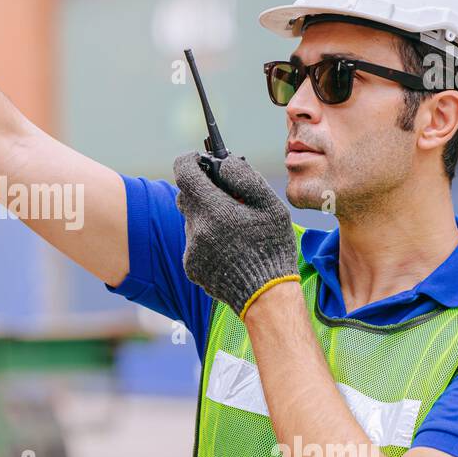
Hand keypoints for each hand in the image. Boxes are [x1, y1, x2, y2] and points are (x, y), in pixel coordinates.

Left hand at [173, 152, 299, 317]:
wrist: (266, 297)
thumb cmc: (273, 247)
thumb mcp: (270, 206)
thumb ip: (245, 178)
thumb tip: (224, 161)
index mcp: (214, 210)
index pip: (184, 172)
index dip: (190, 161)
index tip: (199, 159)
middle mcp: (196, 229)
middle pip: (185, 195)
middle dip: (202, 188)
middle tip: (224, 192)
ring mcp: (191, 249)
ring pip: (191, 219)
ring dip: (207, 215)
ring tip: (233, 227)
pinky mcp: (191, 266)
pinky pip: (193, 241)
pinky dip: (206, 237)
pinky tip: (229, 248)